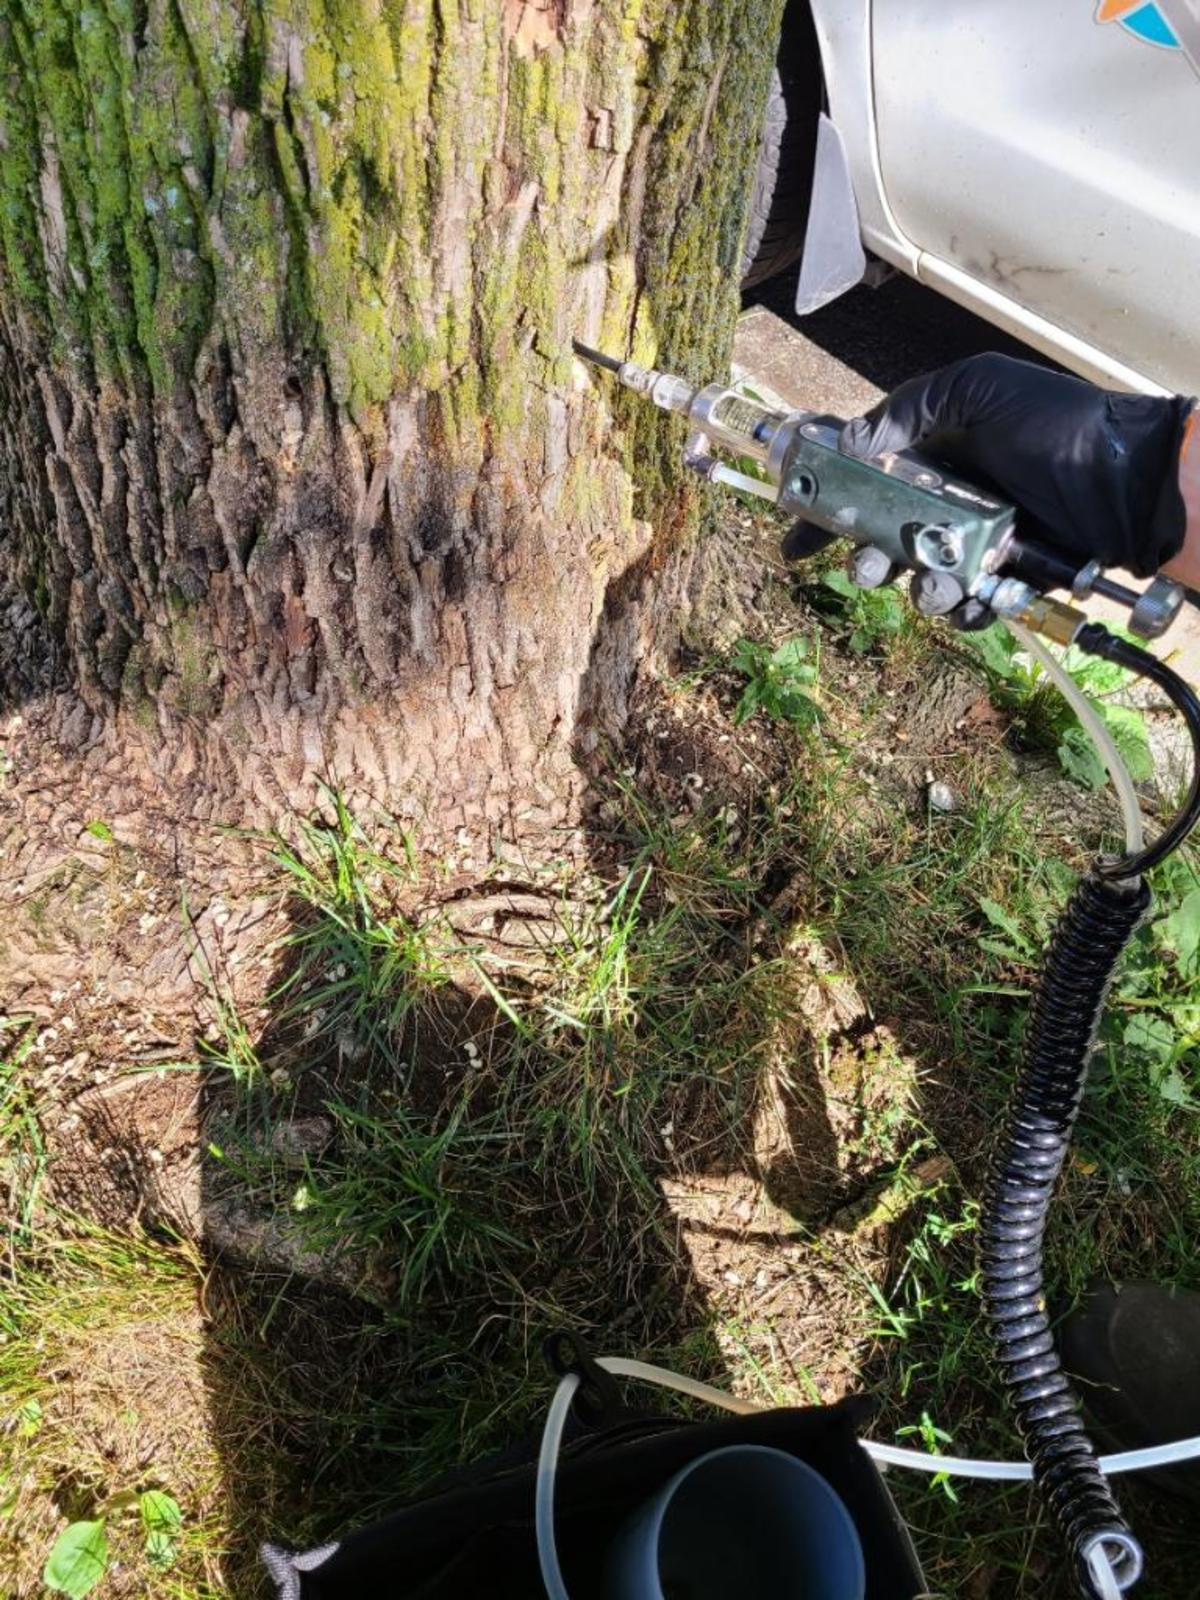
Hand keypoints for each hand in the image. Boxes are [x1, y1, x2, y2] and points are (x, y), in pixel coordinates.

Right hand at [839, 353, 1193, 579]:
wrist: (1124, 476)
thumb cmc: (1057, 423)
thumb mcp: (979, 388)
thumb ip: (911, 408)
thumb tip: (851, 443)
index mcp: (932, 457)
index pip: (862, 484)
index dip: (824, 510)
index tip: (794, 536)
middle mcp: (946, 504)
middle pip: (880, 543)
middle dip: (863, 560)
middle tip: (867, 564)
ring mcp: (973, 546)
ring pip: (919, 581)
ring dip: (914, 588)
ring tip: (932, 582)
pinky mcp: (1003, 581)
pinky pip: (966, 608)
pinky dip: (962, 609)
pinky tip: (970, 597)